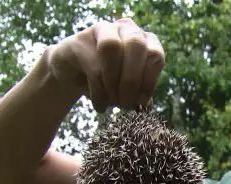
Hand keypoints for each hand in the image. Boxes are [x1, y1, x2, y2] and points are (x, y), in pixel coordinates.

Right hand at [45, 18, 164, 110]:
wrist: (75, 78)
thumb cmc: (110, 83)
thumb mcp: (130, 90)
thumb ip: (140, 95)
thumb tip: (146, 107)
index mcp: (147, 41)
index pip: (155, 55)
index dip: (149, 82)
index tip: (140, 105)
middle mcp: (128, 29)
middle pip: (136, 45)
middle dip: (131, 80)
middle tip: (125, 105)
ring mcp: (104, 30)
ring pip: (112, 48)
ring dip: (113, 82)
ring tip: (112, 103)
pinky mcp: (80, 39)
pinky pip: (92, 64)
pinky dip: (99, 91)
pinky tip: (99, 105)